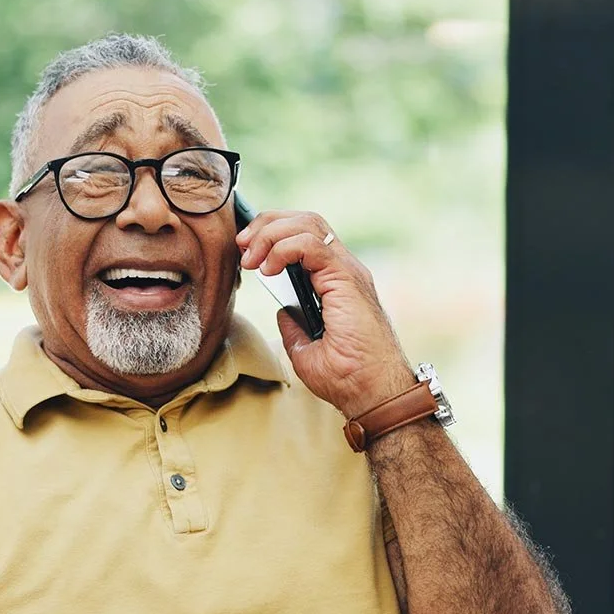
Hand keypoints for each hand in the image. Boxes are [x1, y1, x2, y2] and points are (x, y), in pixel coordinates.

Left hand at [236, 209, 415, 415]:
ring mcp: (347, 271)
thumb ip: (294, 325)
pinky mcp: (347, 279)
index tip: (245, 253)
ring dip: (271, 234)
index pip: (306, 235)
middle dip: (267, 224)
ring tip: (251, 258)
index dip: (272, 233)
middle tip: (242, 246)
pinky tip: (268, 268)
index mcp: (336, 281)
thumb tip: (282, 310)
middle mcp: (344, 269)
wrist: (371, 393)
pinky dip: (284, 248)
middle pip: (305, 220)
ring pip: (308, 224)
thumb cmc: (347, 377)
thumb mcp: (305, 349)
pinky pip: (312, 244)